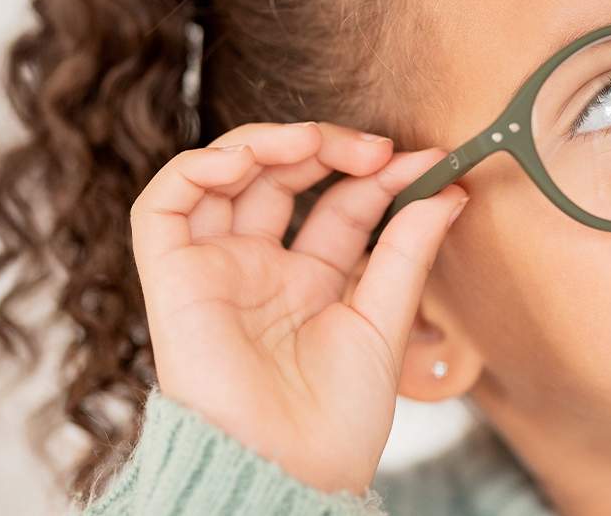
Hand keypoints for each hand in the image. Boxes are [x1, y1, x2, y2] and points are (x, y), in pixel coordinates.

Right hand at [128, 122, 468, 494]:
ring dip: (265, 142)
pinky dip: (198, 167)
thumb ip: (407, 251)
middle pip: (280, 177)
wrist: (291, 469)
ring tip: (314, 141)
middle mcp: (259, 270)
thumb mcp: (384, 321)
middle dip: (326, 148)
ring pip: (221, 176)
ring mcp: (215, 270)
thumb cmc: (336, 420)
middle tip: (376, 148)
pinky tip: (246, 159)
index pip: (339, 204)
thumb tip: (446, 189)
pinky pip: (164, 204)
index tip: (425, 162)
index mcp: (310, 283)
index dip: (377, 175)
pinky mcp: (172, 278)